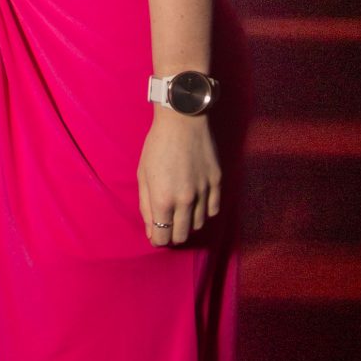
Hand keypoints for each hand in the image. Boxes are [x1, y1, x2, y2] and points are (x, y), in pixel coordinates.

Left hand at [138, 110, 220, 247]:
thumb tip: (152, 232)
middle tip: (168, 225)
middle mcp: (185, 200)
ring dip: (188, 223)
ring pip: (199, 224)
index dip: (158, 240)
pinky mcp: (217, 182)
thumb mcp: (143, 175)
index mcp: (163, 199)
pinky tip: (197, 202)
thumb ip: (146, 207)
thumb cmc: (157, 146)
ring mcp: (204, 192)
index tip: (156, 234)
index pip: (162, 238)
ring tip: (181, 211)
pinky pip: (213, 210)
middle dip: (173, 235)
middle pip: (182, 235)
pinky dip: (204, 211)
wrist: (182, 121)